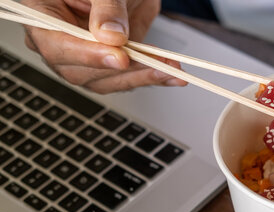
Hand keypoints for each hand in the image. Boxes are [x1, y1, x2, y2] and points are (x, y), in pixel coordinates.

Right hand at [21, 0, 186, 92]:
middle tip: (154, 64)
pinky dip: (151, 76)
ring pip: (107, 81)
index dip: (89, 56)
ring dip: (142, 77)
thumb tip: (112, 37)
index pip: (57, 46)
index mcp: (42, 17)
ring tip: (171, 70)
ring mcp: (86, 57)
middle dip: (123, 71)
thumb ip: (106, 7)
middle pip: (82, 72)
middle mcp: (61, 42)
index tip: (119, 58)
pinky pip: (127, 78)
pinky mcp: (110, 64)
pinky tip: (172, 75)